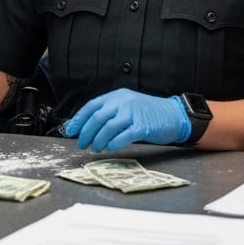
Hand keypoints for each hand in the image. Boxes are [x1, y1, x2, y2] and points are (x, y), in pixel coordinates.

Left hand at [62, 89, 189, 152]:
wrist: (173, 114)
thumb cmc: (148, 113)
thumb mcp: (127, 105)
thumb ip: (110, 112)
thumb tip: (88, 127)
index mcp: (117, 96)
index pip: (91, 106)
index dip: (79, 119)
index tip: (70, 131)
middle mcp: (123, 102)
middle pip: (97, 118)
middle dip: (86, 133)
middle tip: (82, 144)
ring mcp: (133, 113)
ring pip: (107, 128)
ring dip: (98, 140)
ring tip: (96, 148)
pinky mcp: (142, 126)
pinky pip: (123, 136)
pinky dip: (113, 143)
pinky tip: (110, 147)